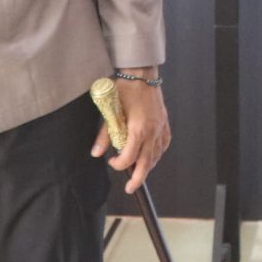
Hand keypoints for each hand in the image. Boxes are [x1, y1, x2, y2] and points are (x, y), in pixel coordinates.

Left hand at [90, 71, 169, 192]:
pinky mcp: (164, 122)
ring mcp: (161, 127)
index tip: (112, 162)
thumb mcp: (109, 111)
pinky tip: (152, 155)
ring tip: (139, 173)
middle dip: (138, 178)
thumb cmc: (124, 89)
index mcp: (138, 129)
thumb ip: (104, 135)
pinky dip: (157, 153)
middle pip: (147, 162)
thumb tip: (96, 153)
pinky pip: (163, 144)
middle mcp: (153, 130)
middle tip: (131, 189)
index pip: (130, 157)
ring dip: (148, 166)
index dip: (119, 164)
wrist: (141, 73)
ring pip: (157, 155)